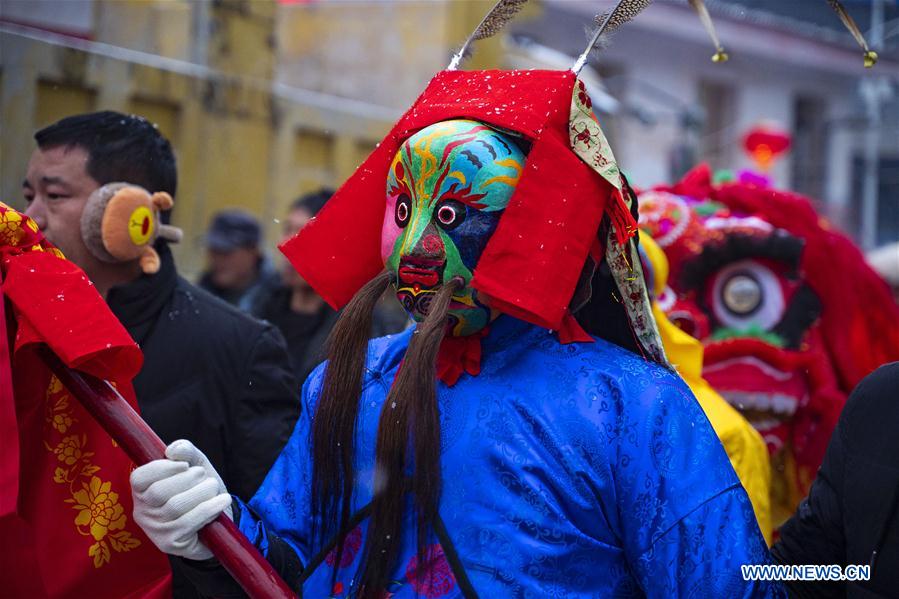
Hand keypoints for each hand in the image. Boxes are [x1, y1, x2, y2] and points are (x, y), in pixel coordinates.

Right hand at [131, 439, 231, 559]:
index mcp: (142, 490)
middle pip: (159, 492)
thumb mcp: (195, 466)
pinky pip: (189, 523)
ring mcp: (155, 530)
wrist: (217, 521)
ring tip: (213, 487)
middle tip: (203, 475)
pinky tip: (222, 501)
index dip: (162, 468)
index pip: (139, 478)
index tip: (184, 465)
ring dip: (202, 492)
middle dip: (188, 479)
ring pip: (175, 506)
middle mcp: (142, 512)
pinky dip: (210, 508)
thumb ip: (186, 452)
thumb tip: (174, 450)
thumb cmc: (200, 490)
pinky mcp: (170, 544)